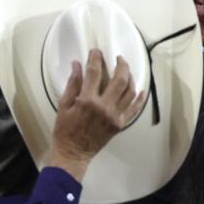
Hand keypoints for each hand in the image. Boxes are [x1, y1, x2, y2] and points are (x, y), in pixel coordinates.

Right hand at [43, 48, 145, 178]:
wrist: (74, 152)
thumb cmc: (64, 128)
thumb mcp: (63, 105)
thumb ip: (72, 84)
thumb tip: (77, 65)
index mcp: (87, 100)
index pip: (94, 73)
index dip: (95, 59)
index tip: (96, 51)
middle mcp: (104, 106)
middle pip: (119, 80)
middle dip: (120, 65)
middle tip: (118, 57)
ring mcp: (115, 116)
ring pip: (129, 92)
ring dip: (130, 78)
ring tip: (127, 70)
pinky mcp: (120, 124)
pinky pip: (134, 109)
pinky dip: (139, 98)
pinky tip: (140, 89)